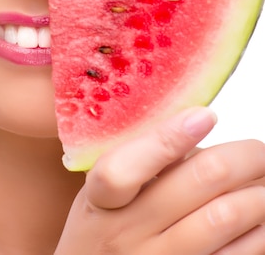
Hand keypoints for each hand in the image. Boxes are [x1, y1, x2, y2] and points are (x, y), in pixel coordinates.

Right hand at [55, 107, 264, 253]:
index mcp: (100, 200)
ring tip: (264, 181)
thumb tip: (198, 125)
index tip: (204, 116)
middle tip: (258, 150)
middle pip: (198, 183)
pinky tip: (260, 219)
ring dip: (258, 195)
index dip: (167, 139)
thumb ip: (141, 159)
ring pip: (224, 217)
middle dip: (242, 158)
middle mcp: (126, 234)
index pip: (125, 169)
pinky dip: (258, 232)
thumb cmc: (104, 230)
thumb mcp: (102, 193)